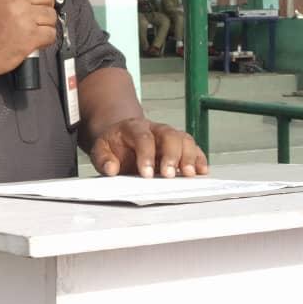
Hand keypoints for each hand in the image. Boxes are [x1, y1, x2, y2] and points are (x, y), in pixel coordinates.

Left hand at [89, 118, 207, 178]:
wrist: (122, 136)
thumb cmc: (114, 146)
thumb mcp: (101, 150)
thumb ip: (103, 159)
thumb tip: (111, 168)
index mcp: (134, 127)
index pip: (143, 138)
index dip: (146, 156)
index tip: (146, 174)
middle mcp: (155, 129)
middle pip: (169, 136)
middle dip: (171, 156)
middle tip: (169, 175)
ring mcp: (169, 135)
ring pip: (184, 140)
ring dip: (189, 157)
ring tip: (189, 174)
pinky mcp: (180, 145)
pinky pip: (194, 147)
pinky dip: (200, 158)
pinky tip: (202, 171)